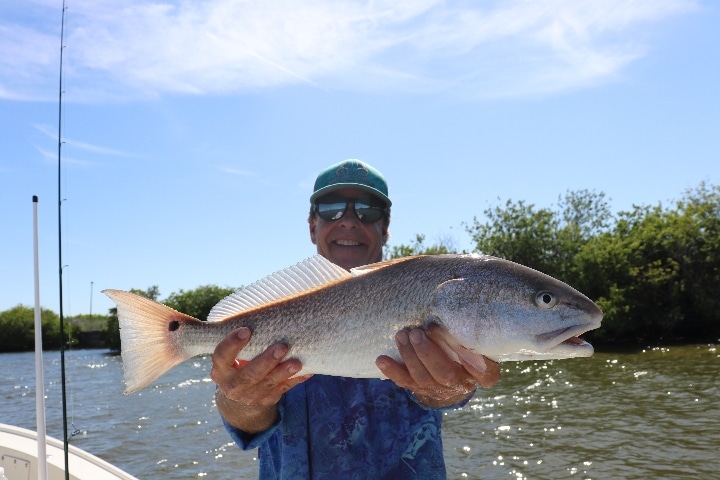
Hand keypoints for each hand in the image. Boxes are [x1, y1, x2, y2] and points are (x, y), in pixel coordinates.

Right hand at [210, 327, 311, 432]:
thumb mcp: (232, 353)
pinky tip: (307, 371)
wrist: (241, 391)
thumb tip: (264, 313)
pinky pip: (282, 390)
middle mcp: (232, 386)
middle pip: (248, 375)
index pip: (221, 356)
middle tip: (282, 347)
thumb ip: (241, 339)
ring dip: (283, 373)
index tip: (246, 330)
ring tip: (297, 362)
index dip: (232, 344)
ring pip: (267, 385)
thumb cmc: (239, 360)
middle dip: (266, 361)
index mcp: (220, 370)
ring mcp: (249, 396)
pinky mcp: (266, 400)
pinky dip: (295, 380)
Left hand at [375, 324, 499, 408]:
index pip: (485, 373)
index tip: (457, 338)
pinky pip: (406, 383)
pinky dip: (393, 371)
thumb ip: (473, 323)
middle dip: (428, 353)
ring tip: (402, 335)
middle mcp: (463, 384)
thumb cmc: (467, 342)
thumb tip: (462, 291)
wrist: (454, 372)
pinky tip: (381, 359)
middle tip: (416, 332)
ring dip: (410, 356)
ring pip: (423, 378)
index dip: (470, 357)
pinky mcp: (422, 390)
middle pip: (445, 374)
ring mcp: (441, 390)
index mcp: (484, 373)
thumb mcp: (476, 336)